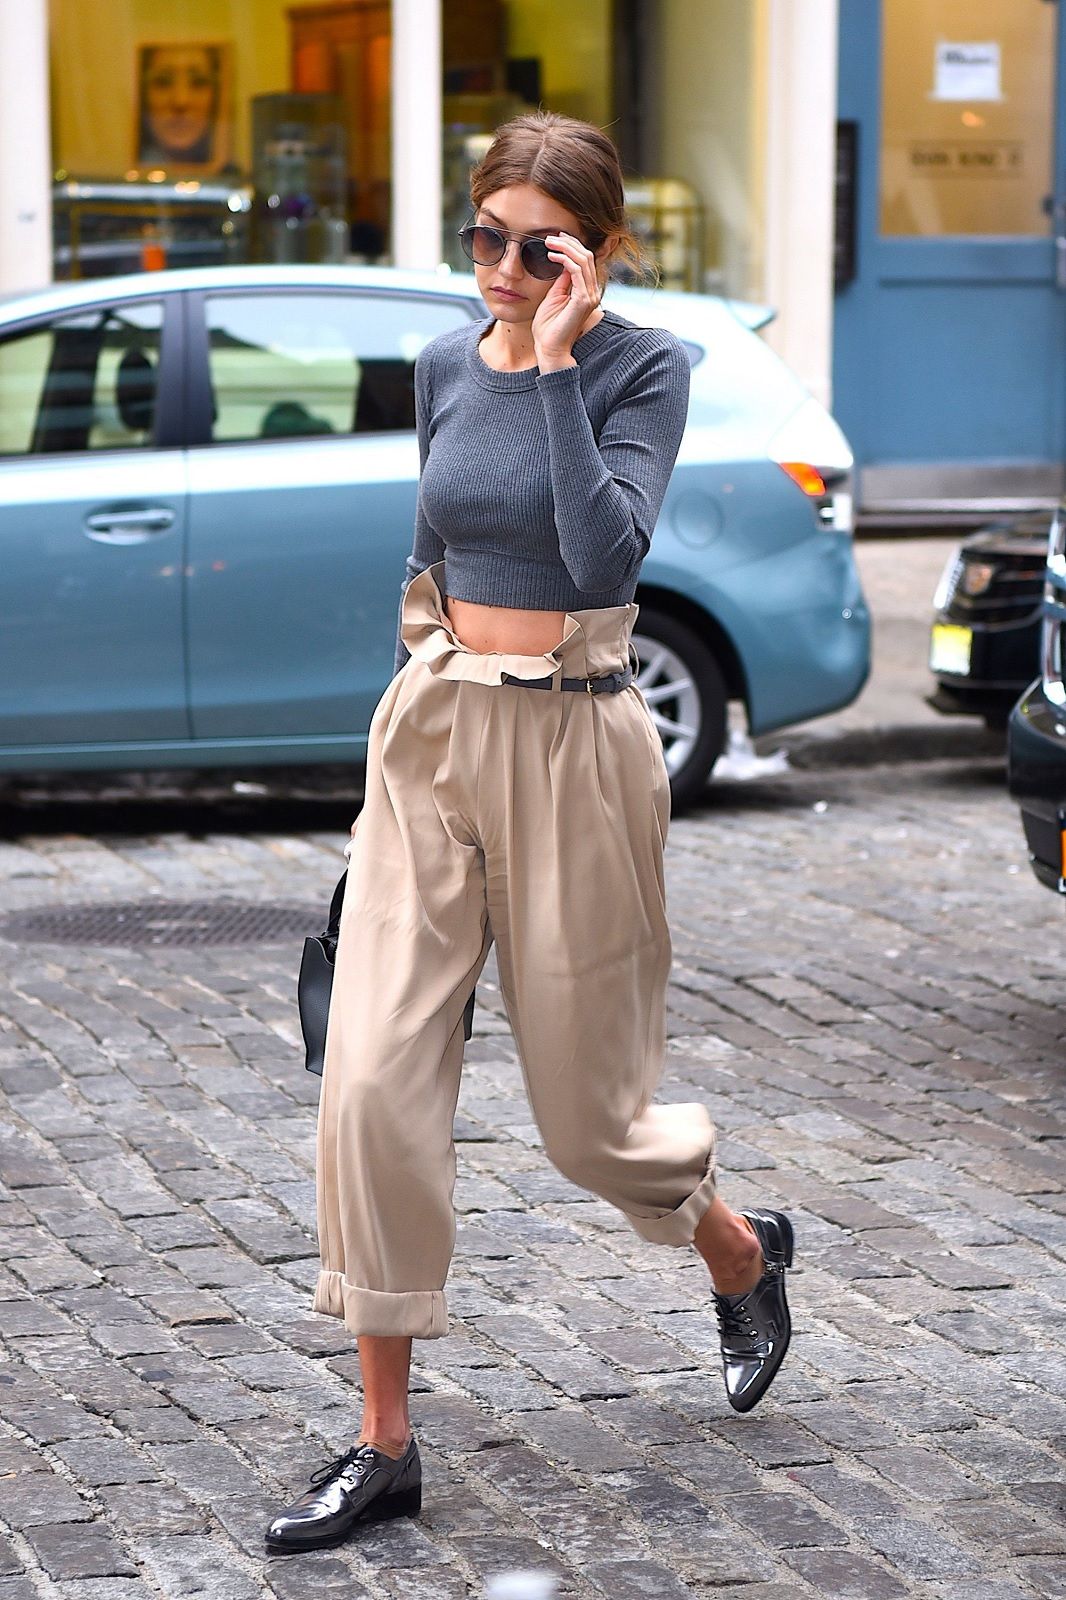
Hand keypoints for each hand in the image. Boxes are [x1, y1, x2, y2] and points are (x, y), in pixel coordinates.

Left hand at [531, 231, 600, 362]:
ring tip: (548, 242)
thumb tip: (562, 260)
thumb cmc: (548, 326)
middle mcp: (593, 292)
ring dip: (565, 247)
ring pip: (584, 260)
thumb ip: (561, 280)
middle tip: (551, 236)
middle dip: (569, 243)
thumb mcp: (554, 296)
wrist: (549, 348)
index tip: (556, 238)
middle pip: (587, 256)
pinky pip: (576, 271)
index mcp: (587, 291)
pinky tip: (552, 256)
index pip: (586, 261)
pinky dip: (564, 259)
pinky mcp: (583, 300)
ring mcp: (590, 296)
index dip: (572, 246)